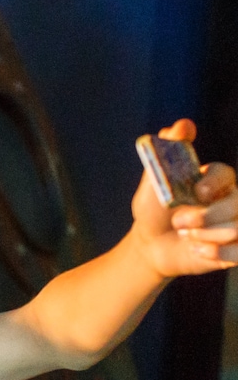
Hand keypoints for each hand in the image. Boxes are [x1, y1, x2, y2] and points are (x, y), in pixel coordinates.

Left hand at [133, 120, 237, 277]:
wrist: (150, 246)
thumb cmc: (153, 211)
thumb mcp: (154, 183)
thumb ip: (166, 154)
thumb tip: (181, 125)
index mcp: (214, 180)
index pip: (226, 174)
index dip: (214, 183)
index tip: (198, 192)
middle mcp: (231, 200)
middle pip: (235, 203)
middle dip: (206, 216)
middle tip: (179, 222)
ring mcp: (236, 224)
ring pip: (236, 229)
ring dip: (205, 236)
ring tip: (185, 236)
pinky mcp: (236, 249)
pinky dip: (216, 254)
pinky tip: (198, 251)